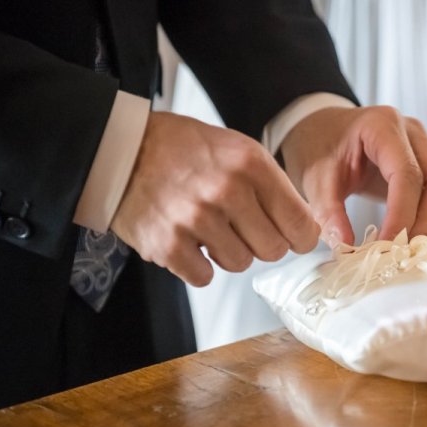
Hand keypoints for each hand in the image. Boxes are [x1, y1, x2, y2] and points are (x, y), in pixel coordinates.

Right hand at [112, 112, 318, 285]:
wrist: (120, 149)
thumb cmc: (183, 150)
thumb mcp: (237, 150)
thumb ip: (273, 186)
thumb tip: (307, 227)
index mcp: (250, 164)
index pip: (300, 223)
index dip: (301, 237)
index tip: (295, 239)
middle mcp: (226, 191)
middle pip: (273, 250)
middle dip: (262, 244)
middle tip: (242, 229)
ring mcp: (195, 219)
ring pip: (241, 264)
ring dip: (229, 253)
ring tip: (210, 228)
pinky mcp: (168, 245)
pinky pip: (205, 277)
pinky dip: (199, 265)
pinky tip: (189, 241)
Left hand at [280, 106, 426, 245]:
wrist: (323, 128)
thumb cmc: (319, 147)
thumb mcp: (314, 178)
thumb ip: (328, 212)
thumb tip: (346, 247)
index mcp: (382, 126)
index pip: (408, 174)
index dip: (403, 215)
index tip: (387, 246)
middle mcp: (414, 132)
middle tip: (403, 249)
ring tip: (411, 242)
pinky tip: (417, 230)